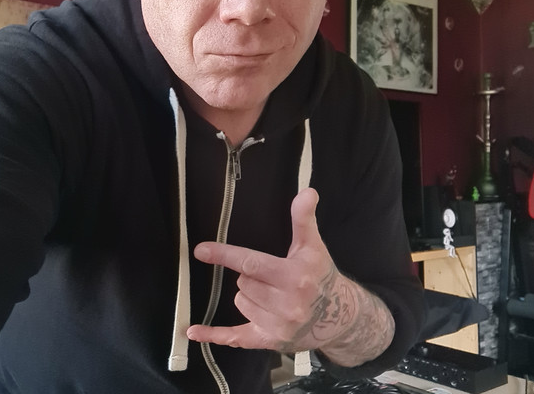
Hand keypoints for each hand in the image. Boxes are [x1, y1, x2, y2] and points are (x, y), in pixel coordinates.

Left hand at [187, 187, 341, 351]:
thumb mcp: (313, 245)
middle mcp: (287, 304)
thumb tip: (307, 192)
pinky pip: (236, 338)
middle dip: (251, 276)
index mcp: (294, 277)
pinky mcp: (271, 341)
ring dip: (248, 295)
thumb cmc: (321, 275)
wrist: (340, 316)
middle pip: (244, 283)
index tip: (200, 250)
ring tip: (271, 293)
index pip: (251, 263)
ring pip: (241, 302)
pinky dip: (213, 335)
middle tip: (270, 276)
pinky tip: (193, 331)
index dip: (225, 255)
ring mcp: (278, 326)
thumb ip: (304, 218)